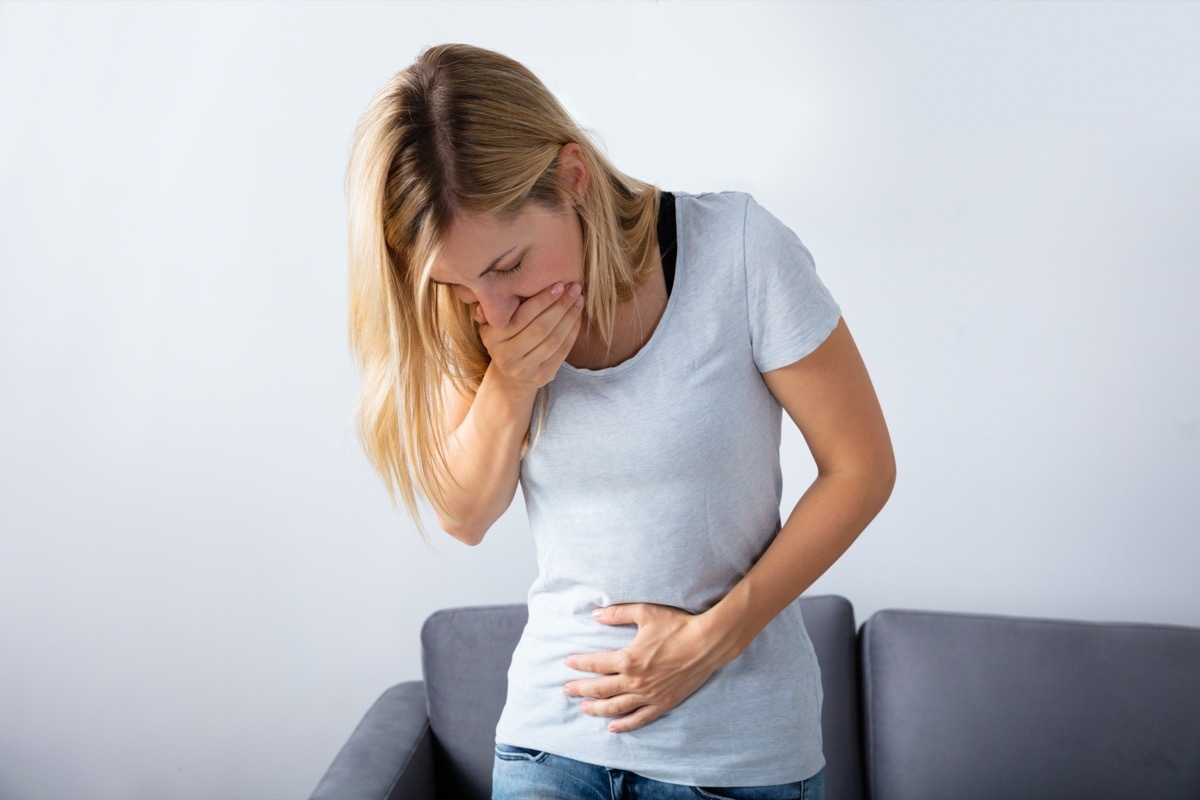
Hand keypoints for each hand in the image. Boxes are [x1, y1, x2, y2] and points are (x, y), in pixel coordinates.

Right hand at [476, 282, 582, 393]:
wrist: (509, 378)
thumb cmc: (505, 340)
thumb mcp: (493, 324)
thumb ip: (496, 306)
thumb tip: (499, 287)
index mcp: (491, 337)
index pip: (522, 316)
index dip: (542, 300)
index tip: (559, 285)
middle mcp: (505, 356)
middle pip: (540, 328)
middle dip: (560, 306)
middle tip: (574, 289)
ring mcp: (524, 369)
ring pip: (553, 340)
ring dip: (570, 318)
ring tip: (579, 300)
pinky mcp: (541, 376)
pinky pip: (562, 352)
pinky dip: (572, 332)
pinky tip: (578, 317)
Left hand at [562, 603, 734, 732]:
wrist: (707, 643)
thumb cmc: (677, 625)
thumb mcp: (645, 613)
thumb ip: (618, 613)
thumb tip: (595, 614)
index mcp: (628, 659)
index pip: (596, 664)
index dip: (579, 663)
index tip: (567, 662)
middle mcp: (635, 681)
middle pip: (600, 688)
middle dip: (580, 689)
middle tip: (566, 690)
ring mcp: (649, 695)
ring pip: (616, 707)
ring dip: (597, 709)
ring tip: (584, 708)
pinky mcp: (663, 703)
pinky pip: (640, 718)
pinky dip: (624, 724)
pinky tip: (613, 727)